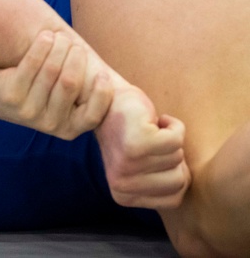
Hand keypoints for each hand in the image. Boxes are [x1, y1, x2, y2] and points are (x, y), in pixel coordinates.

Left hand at [0, 30, 113, 138]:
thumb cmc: (34, 87)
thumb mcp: (60, 95)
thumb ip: (84, 89)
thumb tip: (116, 76)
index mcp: (68, 127)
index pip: (92, 116)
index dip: (100, 95)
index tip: (101, 74)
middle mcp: (49, 124)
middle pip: (70, 83)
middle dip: (74, 57)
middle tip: (72, 43)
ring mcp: (27, 112)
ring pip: (51, 72)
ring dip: (58, 48)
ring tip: (57, 36)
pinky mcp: (9, 97)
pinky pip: (30, 66)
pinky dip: (40, 48)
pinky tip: (45, 37)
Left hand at [95, 85, 189, 208]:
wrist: (108, 99)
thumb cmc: (131, 134)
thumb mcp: (145, 171)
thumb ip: (161, 187)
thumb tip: (190, 194)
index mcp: (123, 196)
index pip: (174, 200)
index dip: (174, 174)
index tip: (153, 158)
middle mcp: (121, 184)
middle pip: (180, 181)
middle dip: (173, 158)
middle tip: (151, 143)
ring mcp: (128, 164)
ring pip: (179, 158)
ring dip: (169, 140)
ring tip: (148, 131)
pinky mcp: (138, 142)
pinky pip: (177, 139)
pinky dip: (174, 126)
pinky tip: (154, 120)